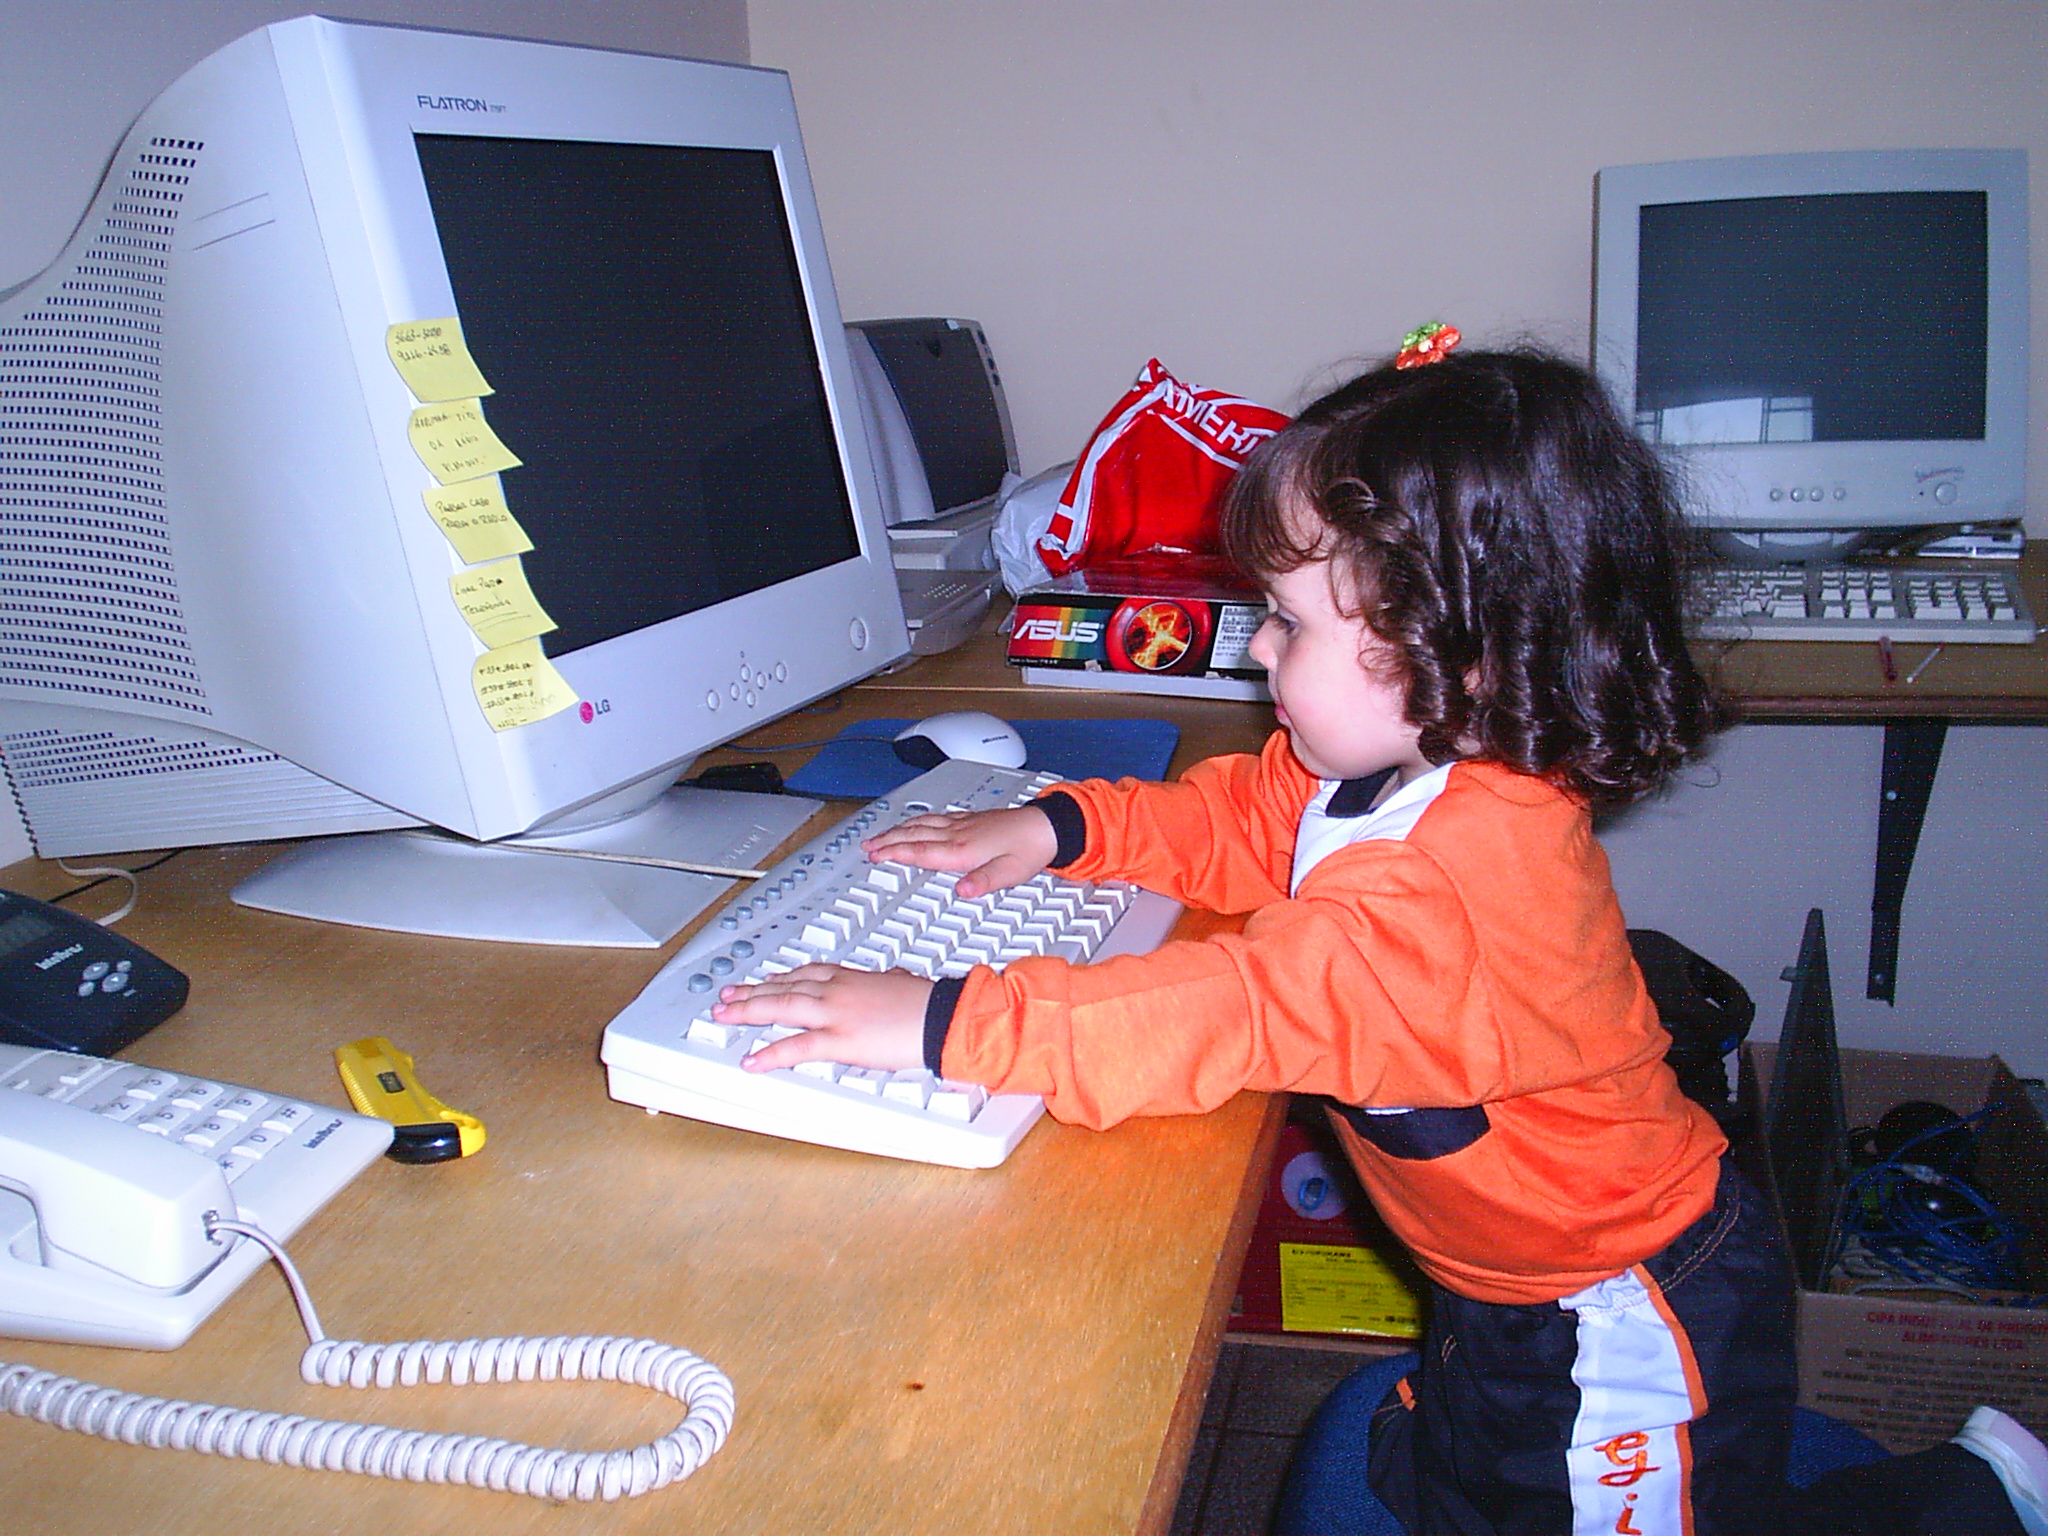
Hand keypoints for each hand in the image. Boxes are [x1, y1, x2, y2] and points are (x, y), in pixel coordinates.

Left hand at [719, 964, 932, 1072]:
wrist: (940, 1016)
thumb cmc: (928, 1002)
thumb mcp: (904, 981)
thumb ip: (891, 979)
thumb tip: (895, 976)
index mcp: (851, 978)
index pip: (806, 973)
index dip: (780, 977)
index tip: (765, 979)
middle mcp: (836, 990)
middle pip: (783, 987)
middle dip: (750, 992)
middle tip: (726, 995)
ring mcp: (834, 1014)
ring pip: (780, 1008)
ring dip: (747, 1011)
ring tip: (724, 1016)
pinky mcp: (838, 1041)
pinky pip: (796, 1047)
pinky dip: (770, 1054)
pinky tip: (752, 1060)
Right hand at [862, 804, 1058, 898]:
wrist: (1047, 825)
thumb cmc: (1030, 849)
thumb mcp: (1010, 873)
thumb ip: (984, 882)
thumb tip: (962, 892)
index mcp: (963, 850)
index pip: (920, 852)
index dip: (894, 853)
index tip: (875, 855)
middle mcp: (958, 834)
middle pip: (914, 835)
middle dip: (887, 840)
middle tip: (867, 846)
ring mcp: (963, 824)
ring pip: (921, 824)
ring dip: (898, 829)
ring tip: (881, 834)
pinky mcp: (970, 819)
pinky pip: (934, 818)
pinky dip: (917, 821)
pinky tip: (916, 823)